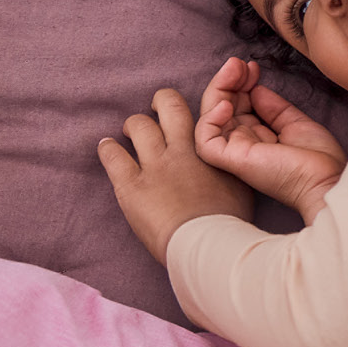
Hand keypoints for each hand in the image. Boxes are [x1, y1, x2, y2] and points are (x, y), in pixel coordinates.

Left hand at [99, 88, 252, 264]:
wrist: (204, 245)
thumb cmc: (226, 222)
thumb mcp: (240, 188)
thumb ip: (228, 167)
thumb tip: (224, 159)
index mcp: (209, 151)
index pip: (201, 114)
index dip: (195, 110)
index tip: (186, 114)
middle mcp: (181, 151)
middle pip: (169, 106)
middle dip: (161, 101)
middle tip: (156, 108)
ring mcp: (154, 166)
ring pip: (138, 126)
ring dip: (133, 126)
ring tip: (129, 132)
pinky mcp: (130, 185)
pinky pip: (112, 155)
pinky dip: (108, 148)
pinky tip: (107, 147)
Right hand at [193, 57, 347, 224]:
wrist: (327, 181)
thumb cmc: (319, 159)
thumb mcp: (296, 123)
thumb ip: (274, 107)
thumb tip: (255, 89)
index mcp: (259, 139)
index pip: (240, 107)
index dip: (242, 84)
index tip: (253, 68)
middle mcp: (244, 145)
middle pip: (224, 108)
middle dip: (229, 82)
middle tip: (240, 63)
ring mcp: (235, 153)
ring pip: (211, 117)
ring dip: (219, 90)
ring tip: (234, 70)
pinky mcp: (231, 161)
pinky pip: (205, 139)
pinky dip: (210, 119)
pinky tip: (228, 103)